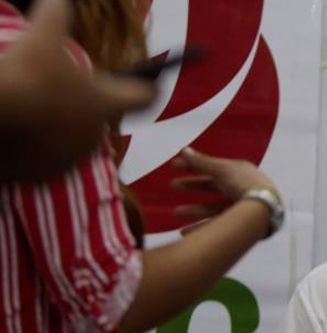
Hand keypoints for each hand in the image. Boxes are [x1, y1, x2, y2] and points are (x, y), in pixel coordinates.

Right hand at [0, 0, 154, 179]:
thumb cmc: (25, 70)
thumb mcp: (43, 31)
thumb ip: (57, 11)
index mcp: (105, 102)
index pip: (144, 96)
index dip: (149, 87)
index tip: (154, 85)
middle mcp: (96, 135)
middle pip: (101, 119)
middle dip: (87, 106)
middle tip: (63, 90)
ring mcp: (71, 157)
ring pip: (73, 140)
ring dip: (62, 127)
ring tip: (40, 111)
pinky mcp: (46, 174)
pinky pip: (47, 159)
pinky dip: (38, 147)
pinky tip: (24, 134)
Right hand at [172, 147, 277, 221]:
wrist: (263, 208)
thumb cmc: (243, 183)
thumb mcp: (221, 170)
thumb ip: (202, 162)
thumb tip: (183, 150)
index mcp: (239, 171)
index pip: (213, 167)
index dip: (194, 165)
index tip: (174, 165)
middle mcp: (241, 187)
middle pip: (213, 186)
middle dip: (193, 186)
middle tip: (173, 185)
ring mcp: (242, 206)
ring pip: (214, 207)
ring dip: (194, 210)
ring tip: (175, 213)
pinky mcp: (240, 223)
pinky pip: (219, 224)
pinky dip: (202, 228)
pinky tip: (186, 232)